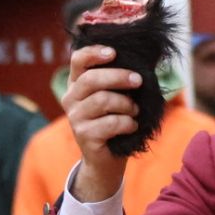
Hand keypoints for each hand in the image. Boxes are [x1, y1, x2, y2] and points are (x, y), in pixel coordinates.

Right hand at [62, 44, 140, 201]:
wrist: (105, 161)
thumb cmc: (114, 123)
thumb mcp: (114, 98)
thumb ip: (119, 80)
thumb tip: (143, 60)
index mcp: (76, 84)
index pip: (78, 60)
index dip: (94, 53)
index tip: (114, 53)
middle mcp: (70, 99)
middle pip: (91, 80)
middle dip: (119, 77)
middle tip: (138, 80)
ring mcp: (75, 118)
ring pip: (103, 101)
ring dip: (126, 104)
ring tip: (134, 111)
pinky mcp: (84, 135)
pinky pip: (111, 123)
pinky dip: (127, 123)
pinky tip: (132, 126)